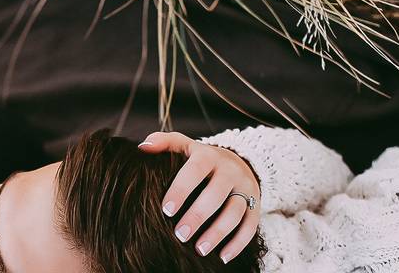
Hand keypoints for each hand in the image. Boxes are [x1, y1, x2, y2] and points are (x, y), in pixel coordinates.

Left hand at [139, 131, 260, 263]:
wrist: (239, 161)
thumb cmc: (202, 158)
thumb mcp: (185, 145)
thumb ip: (165, 142)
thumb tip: (143, 147)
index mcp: (208, 155)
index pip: (195, 170)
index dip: (181, 189)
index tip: (166, 210)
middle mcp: (230, 170)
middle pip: (216, 195)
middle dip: (197, 216)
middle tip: (180, 235)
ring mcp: (245, 188)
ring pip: (235, 213)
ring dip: (217, 233)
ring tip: (199, 249)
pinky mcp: (256, 205)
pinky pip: (250, 226)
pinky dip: (238, 243)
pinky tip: (222, 256)